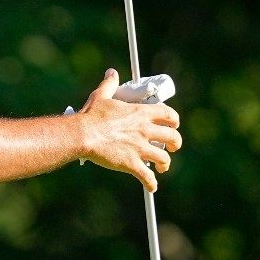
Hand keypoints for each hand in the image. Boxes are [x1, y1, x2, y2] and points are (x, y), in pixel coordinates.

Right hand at [78, 69, 182, 191]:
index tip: (173, 125)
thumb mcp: (101, 96)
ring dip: (164, 164)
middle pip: (173, 138)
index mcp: (140, 113)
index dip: (174, 120)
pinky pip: (148, 177)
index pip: (168, 115)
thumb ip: (109, 84)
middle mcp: (145, 130)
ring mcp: (140, 148)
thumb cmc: (91, 115)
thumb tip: (111, 72)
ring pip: (164, 159)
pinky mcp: (132, 163)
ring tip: (161, 167)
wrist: (83, 135)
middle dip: (176, 143)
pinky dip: (151, 183)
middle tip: (172, 147)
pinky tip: (151, 186)